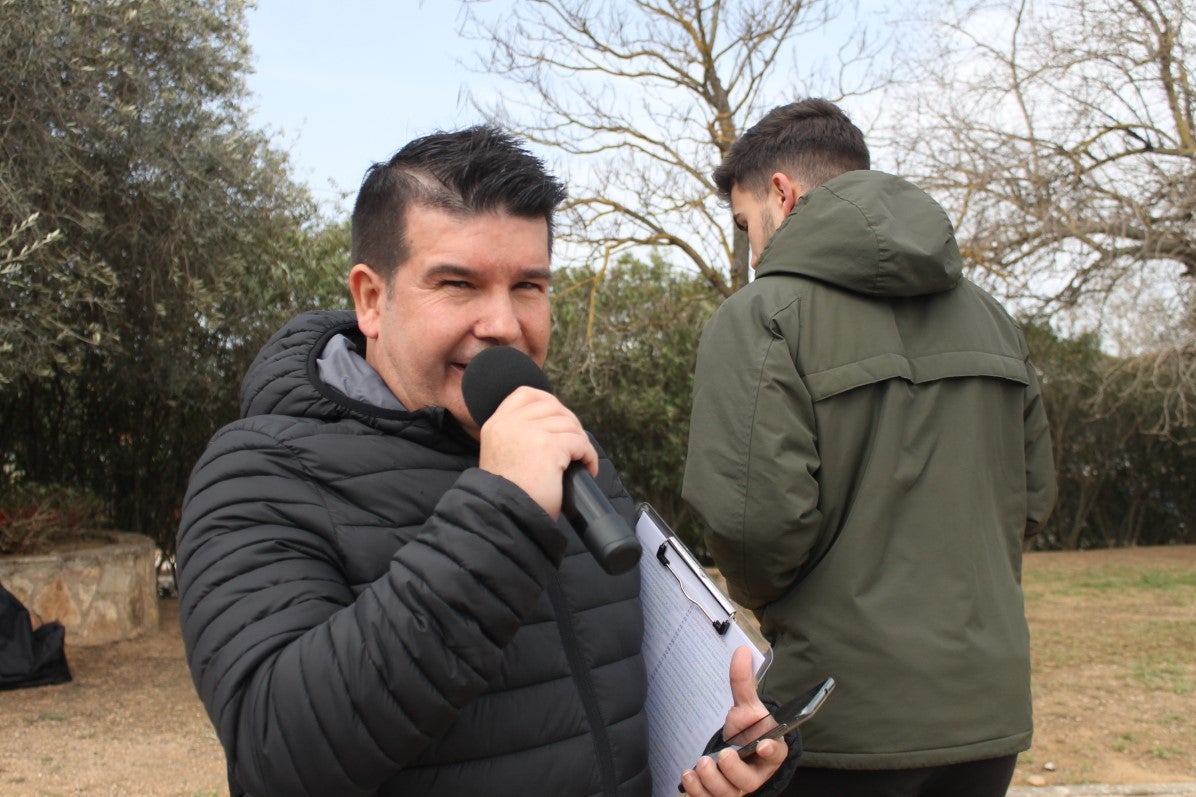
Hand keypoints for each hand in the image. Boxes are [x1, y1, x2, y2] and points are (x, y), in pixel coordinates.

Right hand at [478, 386, 597, 517]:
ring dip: (580, 442)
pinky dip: (589, 455)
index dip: (549, 403)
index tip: (559, 422)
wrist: (506, 517)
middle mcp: (510, 424)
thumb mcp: (503, 456)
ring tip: (580, 460)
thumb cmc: (509, 497)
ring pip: (569, 424)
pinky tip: (587, 468)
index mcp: (496, 424)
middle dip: (569, 423)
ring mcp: (529, 432)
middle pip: (552, 405)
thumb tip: (554, 425)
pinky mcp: (548, 446)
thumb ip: (517, 437)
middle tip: (574, 446)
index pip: (526, 394)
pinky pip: (580, 442)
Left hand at [678, 646, 787, 796]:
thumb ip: (743, 682)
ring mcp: (737, 788)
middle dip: (733, 770)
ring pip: (727, 793)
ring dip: (712, 781)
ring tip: (702, 765)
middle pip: (748, 781)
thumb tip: (740, 651)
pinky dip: (698, 791)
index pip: (775, 753)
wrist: (740, 753)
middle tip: (724, 755)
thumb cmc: (749, 731)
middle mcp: (755, 773)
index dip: (769, 750)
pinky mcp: (720, 796)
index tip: (761, 743)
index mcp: (770, 751)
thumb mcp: (747, 707)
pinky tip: (689, 775)